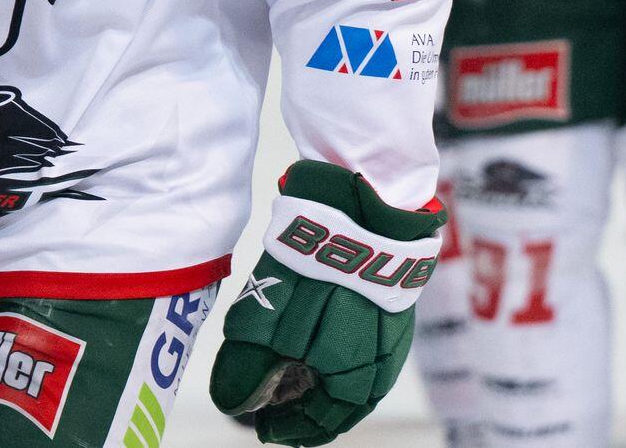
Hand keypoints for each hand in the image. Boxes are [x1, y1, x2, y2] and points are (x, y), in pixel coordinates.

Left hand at [209, 161, 441, 444]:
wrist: (361, 201)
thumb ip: (246, 372)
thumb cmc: (315, 265)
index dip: (291, 427)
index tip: (264, 426)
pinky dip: (343, 345)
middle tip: (278, 404)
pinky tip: (319, 327)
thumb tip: (232, 404)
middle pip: (346, 401)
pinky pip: (370, 336)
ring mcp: (393, 325)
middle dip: (309, 406)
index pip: (324, 422)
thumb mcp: (263, 322)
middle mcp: (383, 359)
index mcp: (355, 377)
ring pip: (361, 369)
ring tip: (294, 368)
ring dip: (327, 376)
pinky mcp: (392, 294)